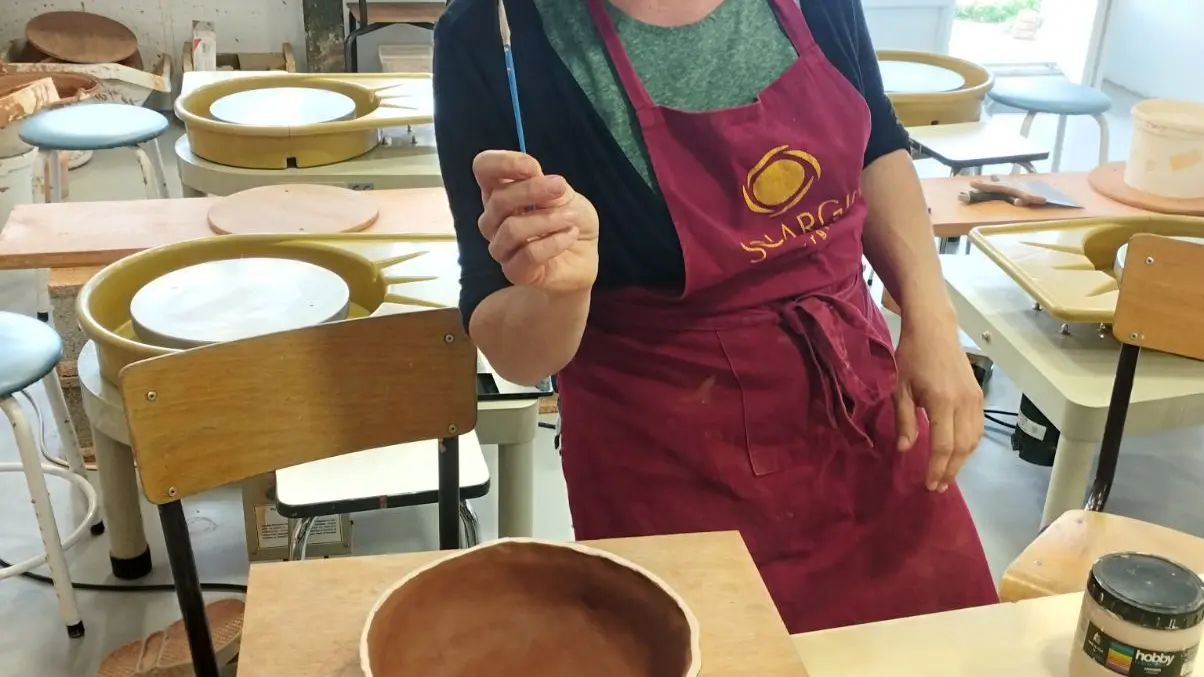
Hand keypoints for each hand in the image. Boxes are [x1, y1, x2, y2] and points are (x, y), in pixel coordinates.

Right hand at [473, 150, 598, 293]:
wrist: (584, 257)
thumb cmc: (569, 221)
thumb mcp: (564, 194)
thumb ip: (544, 183)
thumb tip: (532, 172)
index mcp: (499, 191)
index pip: (483, 168)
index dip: (504, 163)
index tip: (533, 167)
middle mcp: (493, 219)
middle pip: (498, 199)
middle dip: (533, 190)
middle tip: (561, 187)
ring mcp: (500, 247)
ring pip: (512, 229)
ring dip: (548, 219)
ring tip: (571, 218)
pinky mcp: (514, 271)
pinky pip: (529, 254)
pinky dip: (555, 242)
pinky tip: (570, 235)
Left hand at [893, 317, 983, 492]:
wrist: (935, 330)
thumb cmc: (912, 356)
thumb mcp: (900, 388)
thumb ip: (904, 420)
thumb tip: (905, 449)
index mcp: (942, 402)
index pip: (943, 445)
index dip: (937, 468)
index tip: (930, 484)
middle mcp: (964, 403)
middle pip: (963, 447)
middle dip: (950, 470)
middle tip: (938, 486)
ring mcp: (976, 399)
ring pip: (974, 440)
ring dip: (962, 461)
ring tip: (947, 475)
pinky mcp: (979, 396)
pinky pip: (978, 428)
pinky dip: (969, 446)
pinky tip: (957, 454)